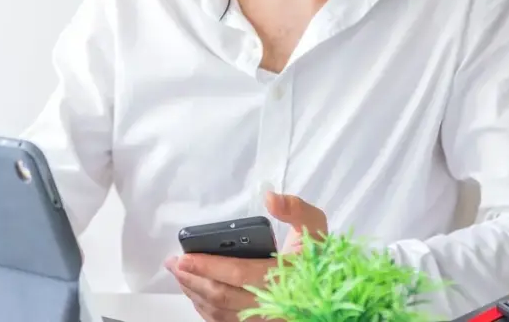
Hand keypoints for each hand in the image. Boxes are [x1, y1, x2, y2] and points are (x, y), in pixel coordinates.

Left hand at [164, 191, 327, 321]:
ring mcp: (265, 320)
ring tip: (180, 275)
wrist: (334, 293)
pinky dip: (206, 309)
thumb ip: (296, 209)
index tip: (185, 257)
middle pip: (222, 296)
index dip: (208, 266)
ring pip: (221, 313)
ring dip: (195, 294)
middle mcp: (273, 304)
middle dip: (193, 280)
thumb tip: (270, 198)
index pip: (239, 273)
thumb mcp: (316, 228)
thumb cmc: (321, 259)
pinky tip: (196, 293)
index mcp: (284, 277)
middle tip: (174, 264)